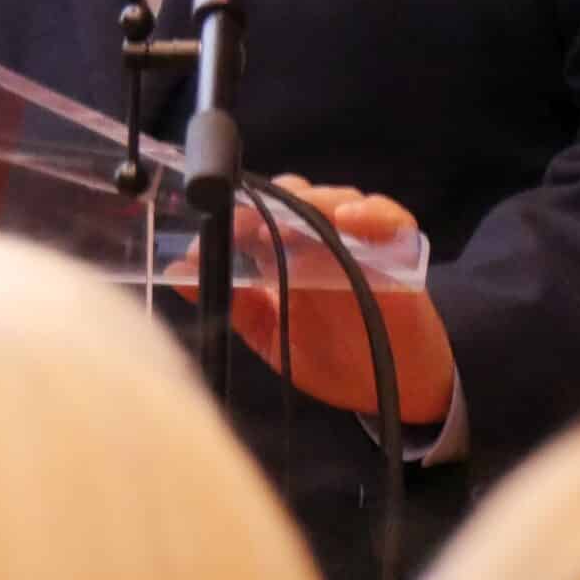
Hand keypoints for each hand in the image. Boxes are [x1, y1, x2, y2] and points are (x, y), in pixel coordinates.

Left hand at [220, 175, 454, 425]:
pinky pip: (390, 217)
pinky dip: (371, 212)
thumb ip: (233, 303)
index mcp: (286, 251)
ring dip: (314, 202)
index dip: (234, 214)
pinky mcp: (399, 248)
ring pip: (336, 197)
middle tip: (251, 223)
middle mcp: (320, 236)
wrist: (393, 386)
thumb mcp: (271, 334)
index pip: (256, 212)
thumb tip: (179, 274)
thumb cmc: (332, 354)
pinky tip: (348, 219)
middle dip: (270, 200)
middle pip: (294, 194)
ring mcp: (360, 238)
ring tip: (295, 219)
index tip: (212, 230)